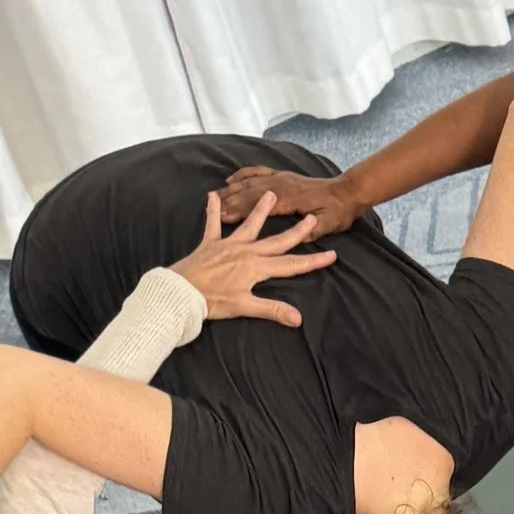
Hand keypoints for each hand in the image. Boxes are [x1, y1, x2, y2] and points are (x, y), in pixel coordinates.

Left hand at [171, 193, 336, 326]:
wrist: (181, 292)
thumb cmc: (212, 301)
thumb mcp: (245, 307)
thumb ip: (273, 310)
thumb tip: (298, 319)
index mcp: (256, 268)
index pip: (292, 265)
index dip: (313, 261)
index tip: (332, 255)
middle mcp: (246, 252)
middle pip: (277, 241)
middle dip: (297, 231)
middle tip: (311, 218)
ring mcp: (228, 245)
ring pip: (249, 225)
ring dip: (261, 210)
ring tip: (270, 194)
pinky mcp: (210, 244)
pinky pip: (213, 224)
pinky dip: (213, 210)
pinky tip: (212, 195)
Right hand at [214, 166, 359, 238]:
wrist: (346, 192)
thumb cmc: (338, 212)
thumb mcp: (329, 224)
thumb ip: (314, 230)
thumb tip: (300, 237)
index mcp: (290, 197)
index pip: (259, 204)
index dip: (241, 210)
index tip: (224, 218)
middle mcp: (281, 184)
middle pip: (249, 192)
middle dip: (229, 201)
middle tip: (211, 211)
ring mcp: (280, 177)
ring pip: (249, 182)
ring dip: (231, 190)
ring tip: (213, 197)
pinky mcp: (281, 176)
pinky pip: (256, 172)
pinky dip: (241, 175)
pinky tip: (229, 180)